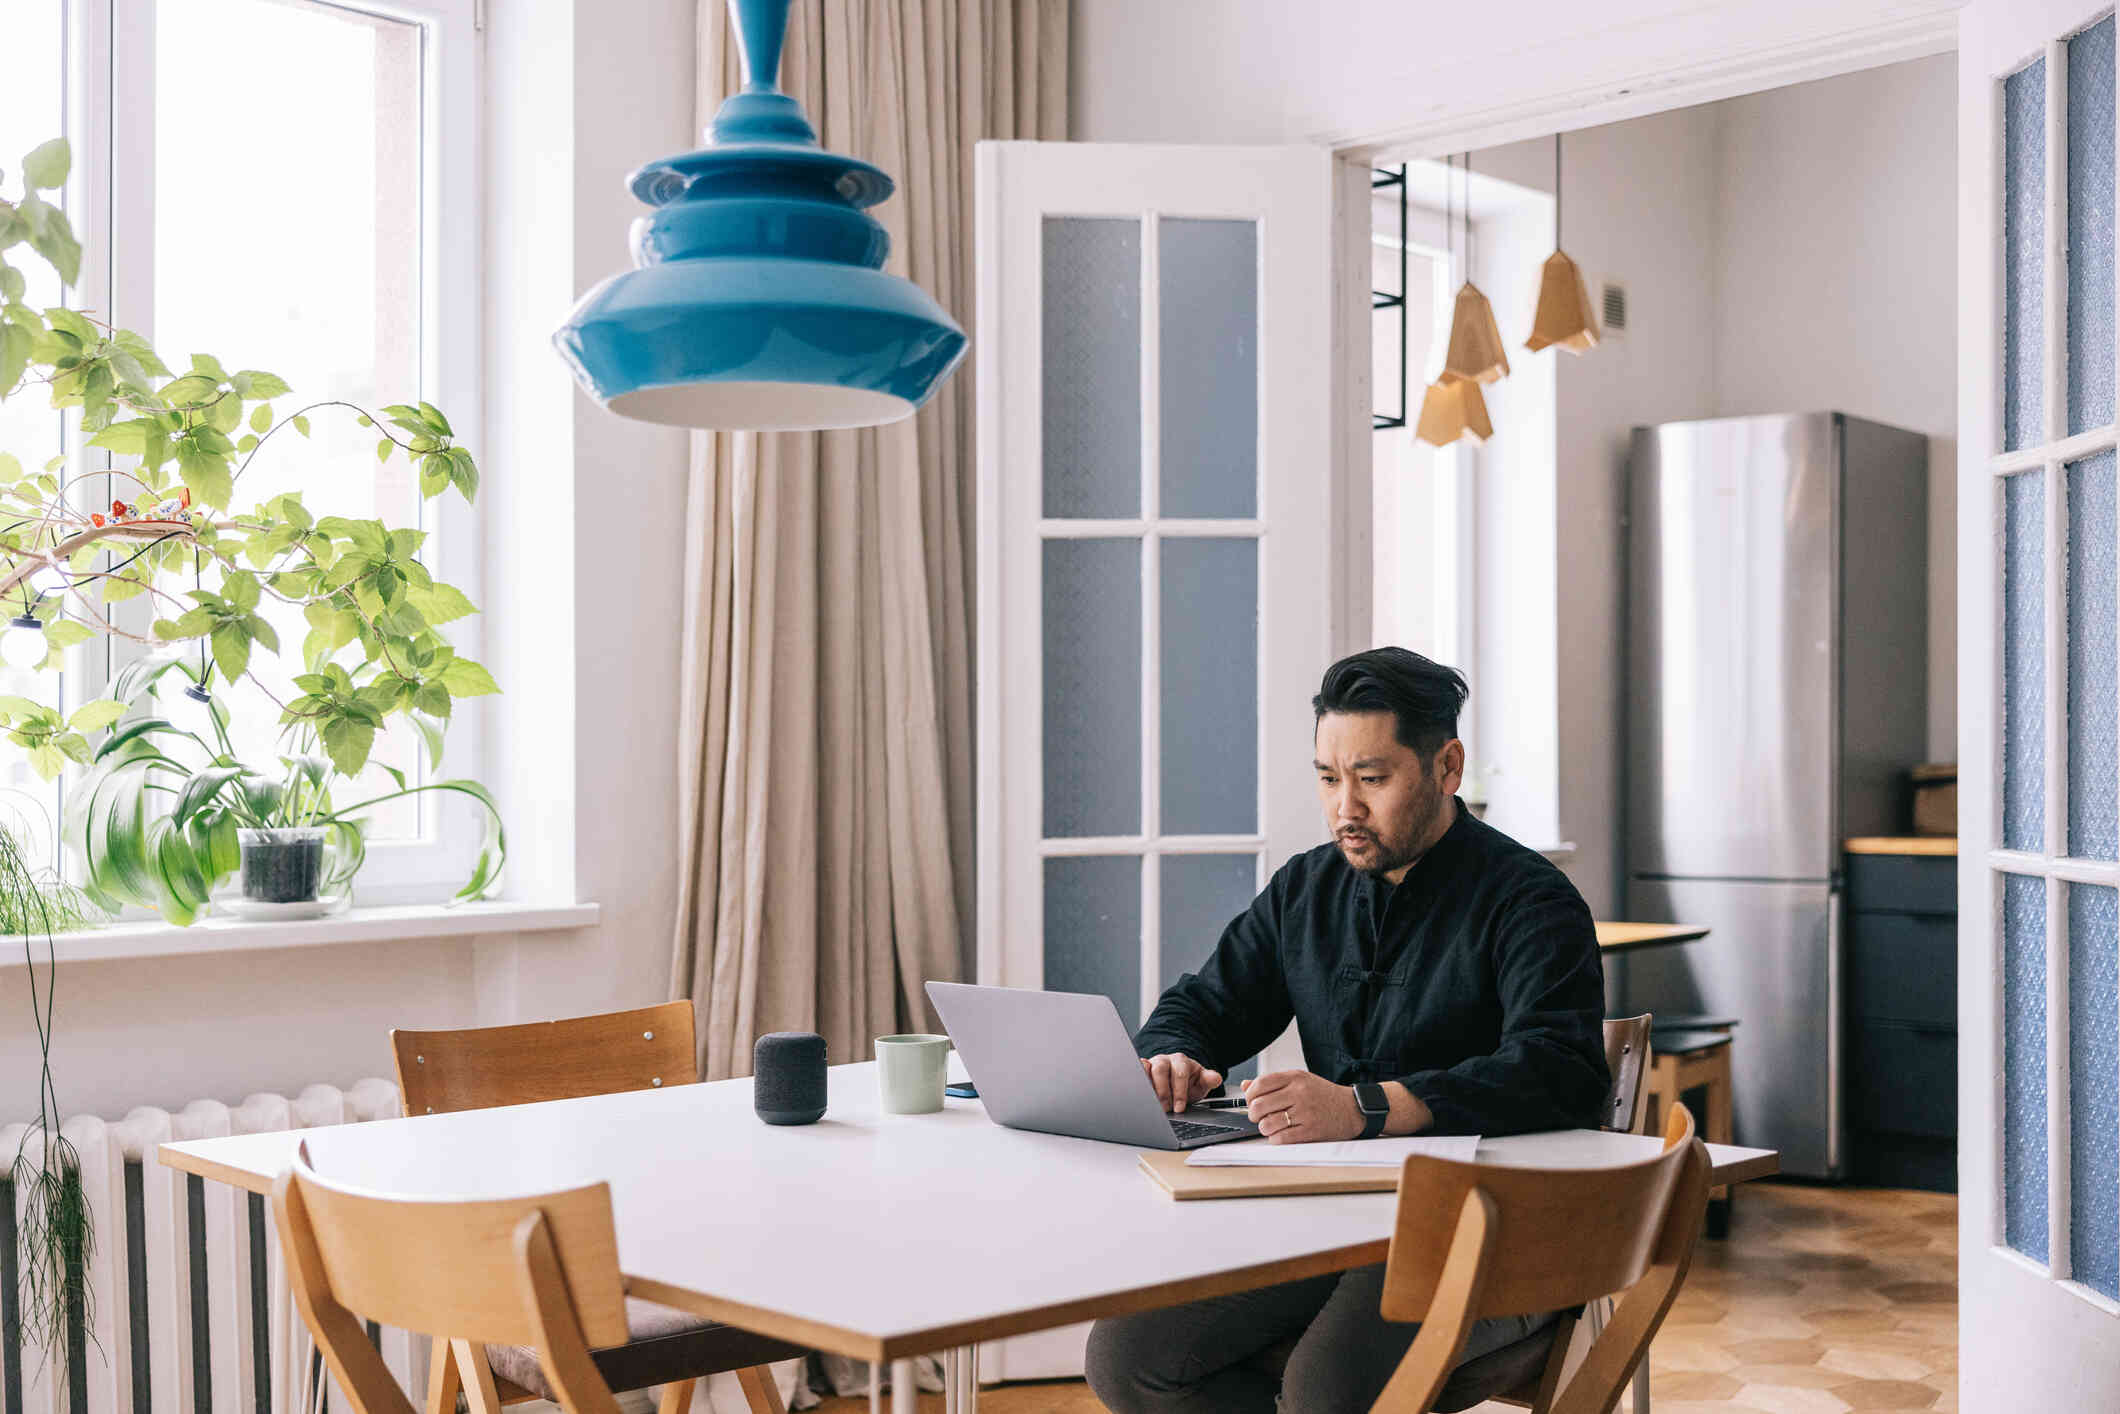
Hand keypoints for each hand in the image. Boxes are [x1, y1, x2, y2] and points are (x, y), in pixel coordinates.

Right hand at [1140, 1053, 1223, 1112]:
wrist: (1178, 1083)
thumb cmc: (1189, 1084)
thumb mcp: (1201, 1084)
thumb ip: (1209, 1080)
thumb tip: (1216, 1078)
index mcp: (1181, 1062)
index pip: (1180, 1074)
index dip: (1180, 1092)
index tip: (1180, 1108)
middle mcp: (1165, 1060)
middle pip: (1161, 1070)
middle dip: (1163, 1092)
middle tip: (1166, 1109)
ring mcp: (1152, 1064)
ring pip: (1147, 1069)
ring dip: (1149, 1088)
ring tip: (1152, 1103)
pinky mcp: (1142, 1070)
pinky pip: (1137, 1069)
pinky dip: (1137, 1077)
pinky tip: (1138, 1089)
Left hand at [1242, 1070, 1362, 1143]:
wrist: (1352, 1109)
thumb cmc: (1324, 1095)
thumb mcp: (1300, 1081)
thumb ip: (1273, 1083)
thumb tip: (1246, 1086)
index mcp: (1295, 1078)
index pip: (1261, 1083)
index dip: (1249, 1095)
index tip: (1250, 1101)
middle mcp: (1299, 1093)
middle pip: (1260, 1105)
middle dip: (1253, 1114)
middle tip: (1258, 1117)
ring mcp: (1305, 1112)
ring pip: (1268, 1123)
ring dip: (1264, 1128)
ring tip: (1270, 1127)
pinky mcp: (1310, 1130)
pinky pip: (1282, 1137)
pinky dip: (1275, 1139)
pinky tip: (1280, 1135)